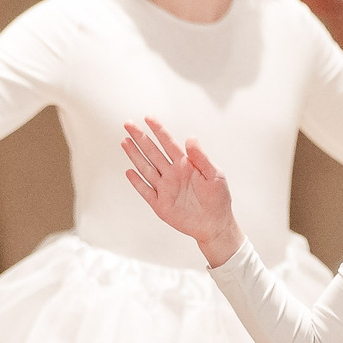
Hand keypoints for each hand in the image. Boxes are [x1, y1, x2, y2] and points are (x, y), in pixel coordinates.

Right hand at [122, 116, 242, 265]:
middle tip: (128, 124)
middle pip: (153, 152)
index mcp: (185, 165)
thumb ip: (201, 157)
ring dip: (135, 155)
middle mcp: (172, 174)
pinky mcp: (160, 204)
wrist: (215, 224)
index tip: (148, 118)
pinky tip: (129, 171)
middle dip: (140, 138)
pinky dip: (137, 182)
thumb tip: (190, 138)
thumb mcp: (215, 175)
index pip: (168, 143)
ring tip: (125, 141)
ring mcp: (165, 188)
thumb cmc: (218, 199)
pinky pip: (146, 191)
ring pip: (146, 168)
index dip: (158, 130)